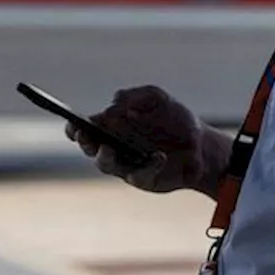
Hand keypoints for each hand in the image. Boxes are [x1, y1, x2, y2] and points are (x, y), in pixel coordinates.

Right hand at [65, 85, 226, 194]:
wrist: (201, 145)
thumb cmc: (175, 119)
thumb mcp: (158, 98)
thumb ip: (135, 95)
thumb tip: (113, 105)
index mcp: (113, 124)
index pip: (85, 127)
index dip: (75, 127)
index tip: (73, 123)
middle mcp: (115, 146)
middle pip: (90, 147)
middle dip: (85, 141)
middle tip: (86, 135)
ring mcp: (126, 164)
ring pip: (106, 164)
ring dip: (105, 156)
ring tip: (109, 148)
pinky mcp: (143, 179)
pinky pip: (138, 175)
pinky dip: (147, 165)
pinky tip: (159, 156)